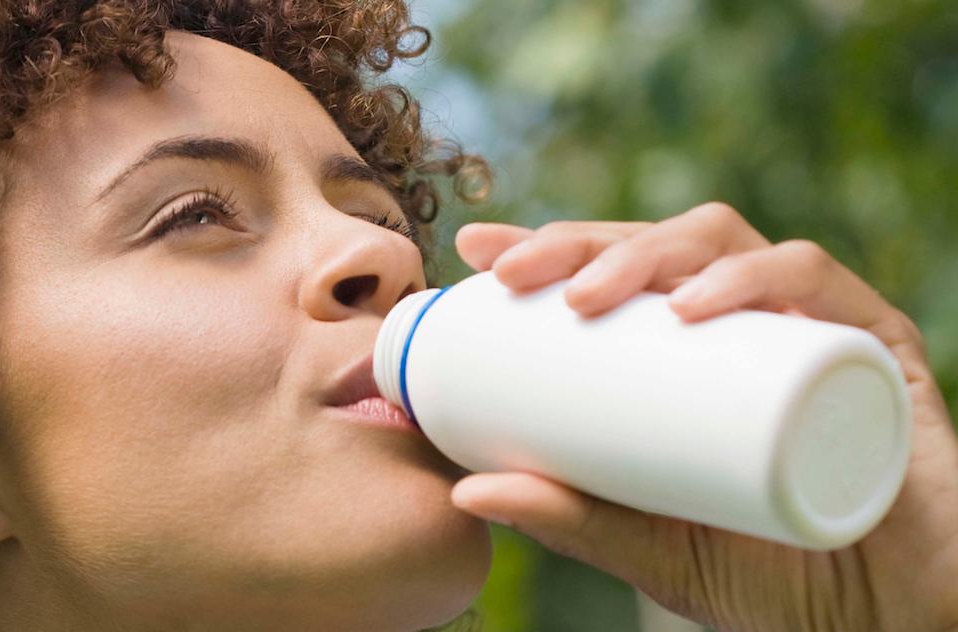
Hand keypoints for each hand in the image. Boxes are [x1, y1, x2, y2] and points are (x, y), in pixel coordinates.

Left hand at [448, 202, 957, 631]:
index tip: (477, 248)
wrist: (884, 621)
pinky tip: (697, 309)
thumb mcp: (648, 545)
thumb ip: (570, 517)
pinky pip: (814, 281)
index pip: (613, 270)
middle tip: (515, 273)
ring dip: (648, 253)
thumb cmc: (765, 576)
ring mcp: (803, 325)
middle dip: (580, 243)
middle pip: (656, 244)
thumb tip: (468, 492)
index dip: (549, 244)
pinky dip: (753, 278)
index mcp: (689, 352)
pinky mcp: (872, 344)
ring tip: (588, 299)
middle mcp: (744, 324)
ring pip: (722, 243)